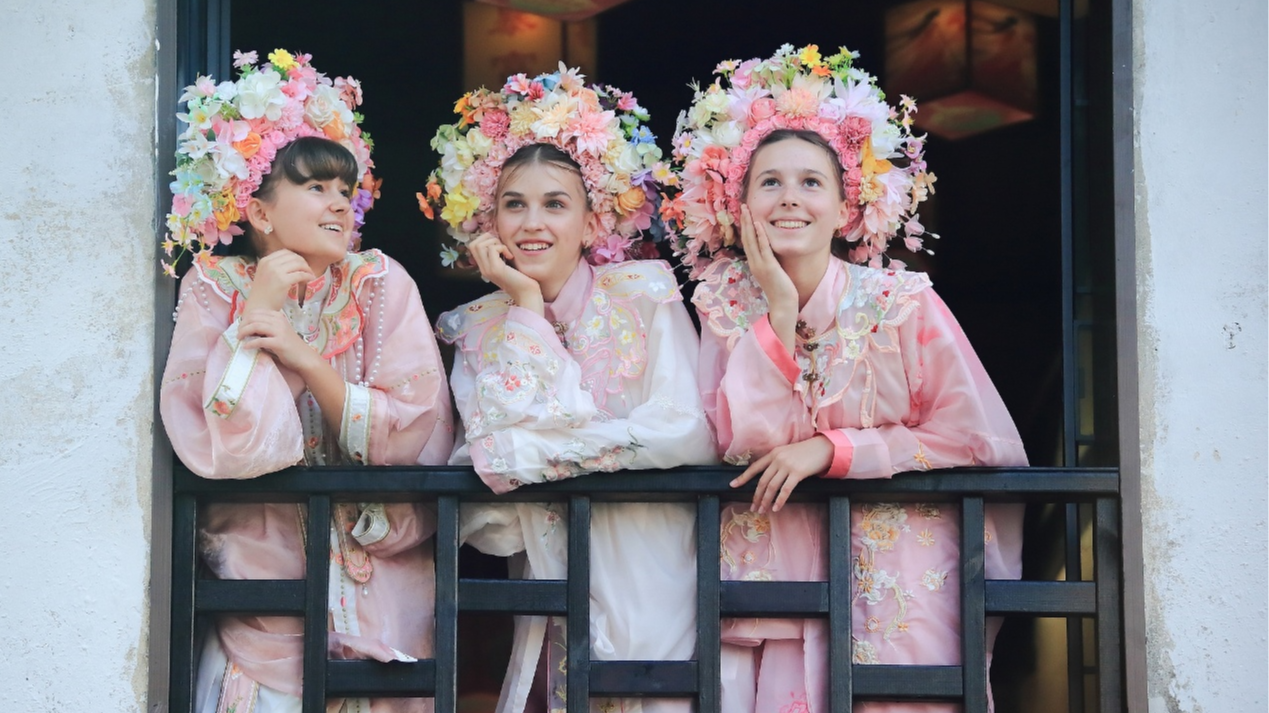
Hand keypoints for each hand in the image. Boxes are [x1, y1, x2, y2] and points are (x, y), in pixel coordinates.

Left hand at [238, 309, 321, 374]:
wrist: (304, 357)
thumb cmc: (290, 346)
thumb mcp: (279, 331)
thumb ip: (267, 326)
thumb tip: (248, 327)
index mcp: (278, 316)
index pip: (256, 312)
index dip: (245, 319)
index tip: (241, 327)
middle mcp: (279, 321)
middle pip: (253, 318)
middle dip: (242, 326)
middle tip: (238, 334)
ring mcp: (280, 331)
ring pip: (255, 326)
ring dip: (244, 332)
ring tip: (240, 339)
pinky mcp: (279, 343)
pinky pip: (260, 341)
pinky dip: (250, 344)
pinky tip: (246, 347)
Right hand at [243, 249, 315, 312]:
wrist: (259, 308)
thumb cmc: (264, 294)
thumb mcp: (266, 275)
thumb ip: (275, 267)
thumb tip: (294, 263)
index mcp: (265, 260)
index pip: (285, 252)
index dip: (296, 257)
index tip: (301, 264)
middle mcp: (269, 263)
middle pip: (293, 257)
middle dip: (303, 263)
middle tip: (308, 270)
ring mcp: (275, 271)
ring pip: (298, 264)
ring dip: (307, 269)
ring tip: (310, 275)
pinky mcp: (283, 281)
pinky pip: (300, 274)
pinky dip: (308, 276)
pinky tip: (310, 280)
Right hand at [468, 233, 543, 314]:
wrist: (527, 295)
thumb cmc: (522, 280)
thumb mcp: (508, 265)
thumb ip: (501, 256)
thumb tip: (500, 240)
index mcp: (485, 267)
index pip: (474, 247)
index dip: (486, 240)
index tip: (500, 245)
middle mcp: (484, 269)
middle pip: (473, 244)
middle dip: (488, 238)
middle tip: (502, 246)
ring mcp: (488, 269)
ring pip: (479, 245)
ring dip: (495, 242)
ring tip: (506, 251)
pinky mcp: (496, 269)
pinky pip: (492, 249)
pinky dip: (502, 248)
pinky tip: (510, 257)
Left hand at [730, 435, 834, 513]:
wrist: (824, 448)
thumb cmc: (806, 452)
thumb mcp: (788, 453)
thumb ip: (777, 463)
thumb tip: (768, 478)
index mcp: (773, 454)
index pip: (754, 467)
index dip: (743, 477)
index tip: (732, 485)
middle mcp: (777, 459)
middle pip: (762, 481)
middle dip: (756, 496)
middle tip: (753, 507)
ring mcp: (787, 465)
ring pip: (771, 487)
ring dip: (766, 501)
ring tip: (762, 510)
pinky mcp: (797, 473)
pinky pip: (785, 490)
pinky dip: (779, 500)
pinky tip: (776, 508)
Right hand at [739, 205, 796, 347]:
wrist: (783, 305)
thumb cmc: (781, 290)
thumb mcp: (773, 272)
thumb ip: (770, 260)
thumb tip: (771, 250)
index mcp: (754, 263)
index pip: (748, 241)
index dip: (746, 227)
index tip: (745, 213)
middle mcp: (754, 262)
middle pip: (746, 238)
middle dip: (745, 221)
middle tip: (743, 205)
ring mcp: (760, 265)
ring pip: (752, 241)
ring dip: (749, 224)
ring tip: (747, 210)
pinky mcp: (769, 267)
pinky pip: (764, 248)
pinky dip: (760, 236)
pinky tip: (759, 224)